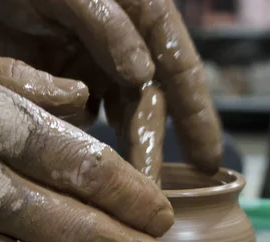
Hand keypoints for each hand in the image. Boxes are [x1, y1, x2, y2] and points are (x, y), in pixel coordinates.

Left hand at [0, 0, 222, 172]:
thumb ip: (107, 23)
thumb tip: (142, 72)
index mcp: (140, 16)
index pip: (179, 69)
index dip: (198, 116)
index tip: (208, 162)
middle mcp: (122, 44)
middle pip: (148, 103)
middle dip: (149, 147)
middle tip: (150, 196)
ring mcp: (90, 62)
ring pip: (115, 116)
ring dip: (118, 151)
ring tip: (117, 191)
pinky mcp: (60, 77)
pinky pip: (79, 114)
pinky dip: (80, 138)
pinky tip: (74, 163)